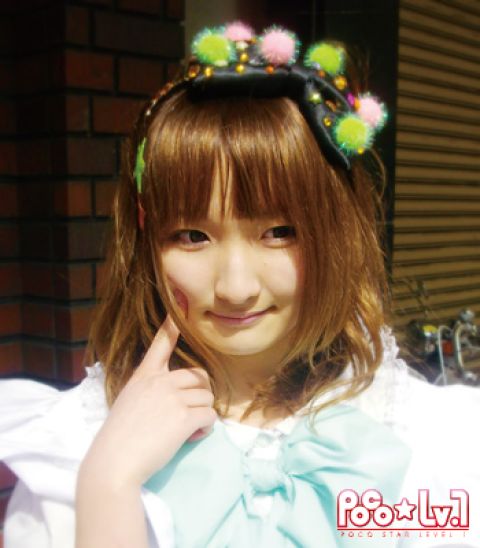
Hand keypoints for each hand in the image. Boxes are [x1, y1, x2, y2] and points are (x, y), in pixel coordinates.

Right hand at [79, 300, 216, 489]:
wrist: (113, 463)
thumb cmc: (118, 438)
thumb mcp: (129, 402)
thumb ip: (150, 392)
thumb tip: (175, 398)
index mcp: (144, 376)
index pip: (160, 344)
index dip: (171, 327)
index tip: (177, 309)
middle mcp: (160, 381)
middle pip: (200, 376)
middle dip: (201, 395)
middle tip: (190, 413)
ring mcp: (172, 398)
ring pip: (207, 397)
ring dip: (202, 414)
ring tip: (187, 430)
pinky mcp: (183, 417)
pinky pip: (210, 416)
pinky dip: (205, 429)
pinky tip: (191, 437)